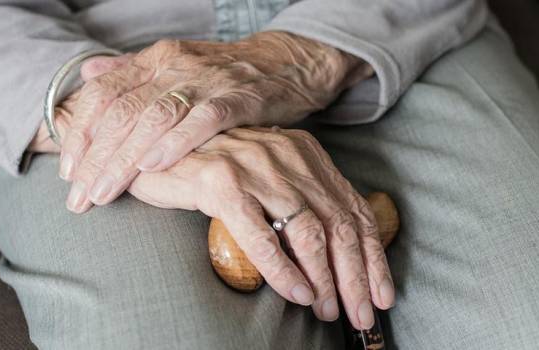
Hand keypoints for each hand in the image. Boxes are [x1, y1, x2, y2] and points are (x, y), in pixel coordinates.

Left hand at [57, 32, 371, 212]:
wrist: (285, 62)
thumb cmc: (225, 75)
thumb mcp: (175, 66)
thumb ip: (132, 72)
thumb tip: (89, 75)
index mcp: (155, 61)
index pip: (104, 94)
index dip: (80, 133)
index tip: (68, 170)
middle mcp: (175, 67)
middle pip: (123, 112)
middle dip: (95, 158)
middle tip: (79, 198)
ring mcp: (207, 81)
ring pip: (154, 118)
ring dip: (124, 159)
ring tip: (104, 193)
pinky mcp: (238, 98)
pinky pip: (203, 120)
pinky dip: (176, 142)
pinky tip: (153, 166)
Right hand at [128, 127, 393, 329]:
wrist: (155, 150)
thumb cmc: (213, 173)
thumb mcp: (269, 179)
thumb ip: (301, 201)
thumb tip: (338, 251)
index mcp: (306, 154)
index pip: (353, 210)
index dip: (373, 257)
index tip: (383, 294)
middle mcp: (288, 156)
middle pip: (338, 224)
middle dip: (356, 277)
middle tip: (361, 315)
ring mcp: (256, 167)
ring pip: (307, 232)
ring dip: (324, 278)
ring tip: (328, 310)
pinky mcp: (222, 182)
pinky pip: (261, 236)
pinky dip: (284, 270)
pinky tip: (297, 293)